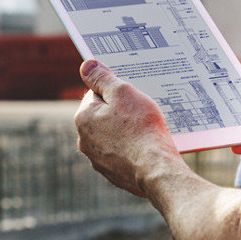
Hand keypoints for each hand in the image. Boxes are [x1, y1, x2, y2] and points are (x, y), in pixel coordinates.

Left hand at [74, 59, 181, 197]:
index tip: (131, 97)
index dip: (116, 92)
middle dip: (120, 112)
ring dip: (126, 131)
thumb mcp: (123, 92)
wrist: (156, 169)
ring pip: (113, 136)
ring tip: (146, 131)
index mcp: (83, 118)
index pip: (96, 94)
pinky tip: (147, 147)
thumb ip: (102, 78)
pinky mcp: (114, 174)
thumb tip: (86, 66)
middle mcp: (85, 141)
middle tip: (141, 112)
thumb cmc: (141, 129)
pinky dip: (132, 149)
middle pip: (103, 116)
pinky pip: (122, 154)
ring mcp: (99, 160)